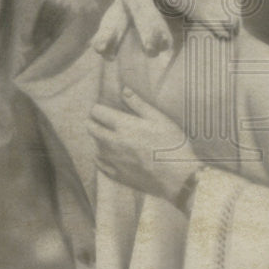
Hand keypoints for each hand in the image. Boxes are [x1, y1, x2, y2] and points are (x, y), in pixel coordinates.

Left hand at [89, 88, 199, 202]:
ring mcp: (112, 161)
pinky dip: (103, 157)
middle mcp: (111, 143)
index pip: (97, 112)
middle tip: (105, 121)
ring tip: (114, 138)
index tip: (105, 108)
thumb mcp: (159, 119)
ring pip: (95, 146)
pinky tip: (114, 155)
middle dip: (95, 121)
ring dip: (101, 140)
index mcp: (122, 126)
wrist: (177, 177)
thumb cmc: (172, 144)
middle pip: (91, 128)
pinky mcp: (116, 175)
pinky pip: (100, 164)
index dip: (99, 108)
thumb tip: (124, 90)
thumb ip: (139, 105)